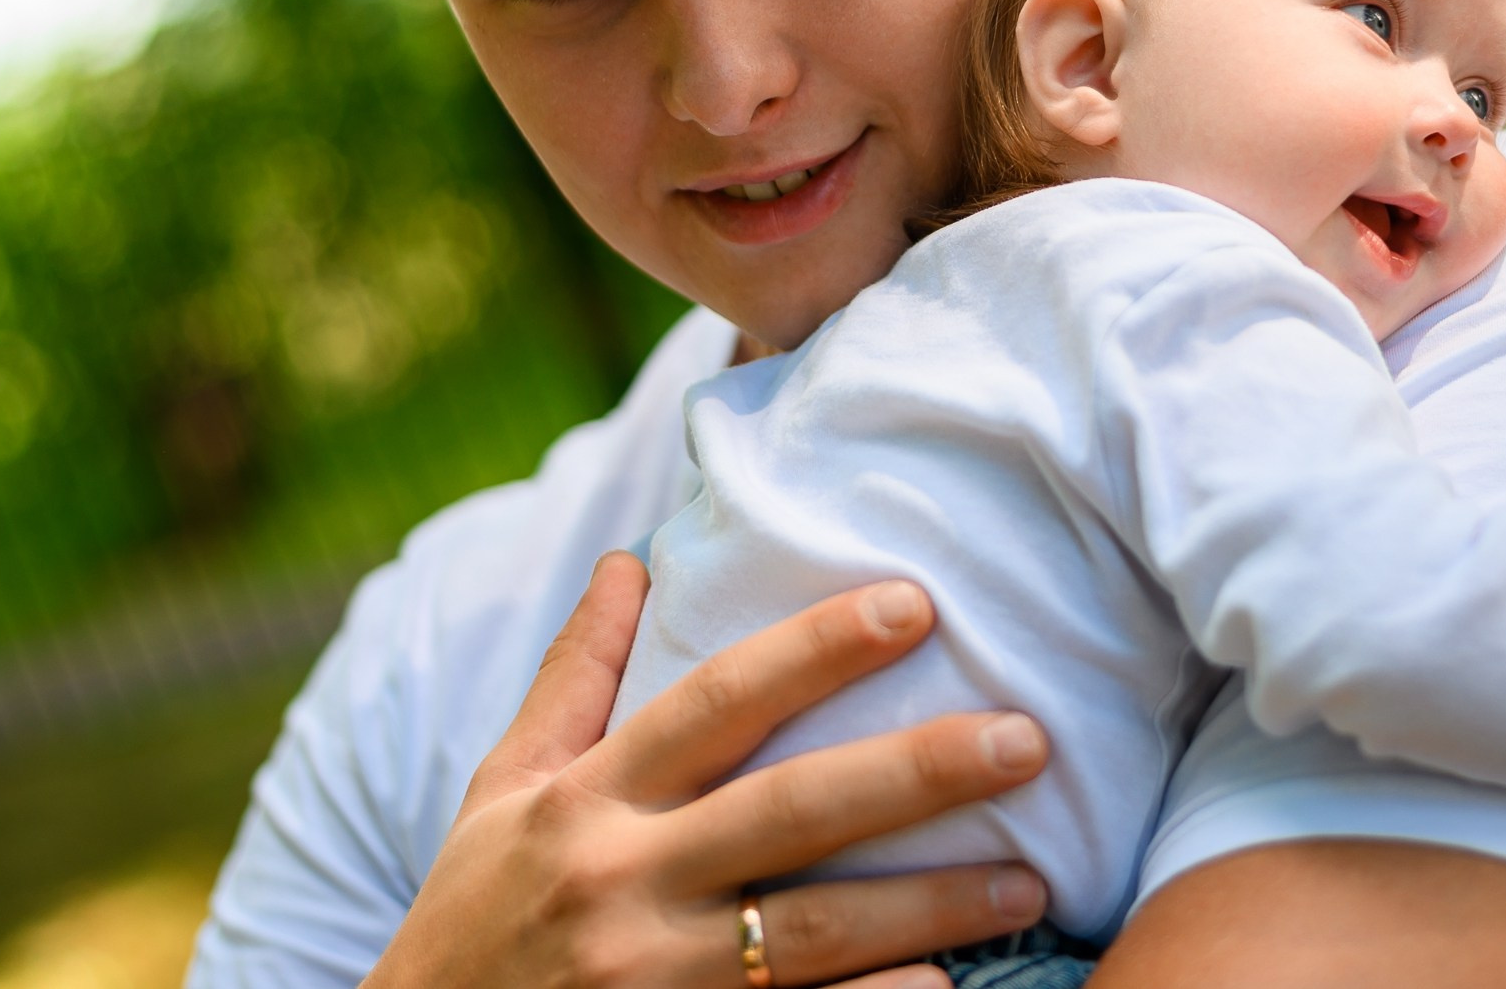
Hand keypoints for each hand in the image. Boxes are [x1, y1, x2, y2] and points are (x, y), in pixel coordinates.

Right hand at [364, 552, 1052, 988]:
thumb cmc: (470, 922)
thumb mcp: (501, 794)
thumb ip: (573, 680)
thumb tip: (627, 560)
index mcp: (585, 802)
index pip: (717, 703)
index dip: (817, 649)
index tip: (915, 604)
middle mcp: (621, 886)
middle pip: (792, 813)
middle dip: (916, 773)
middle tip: (1026, 739)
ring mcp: (652, 984)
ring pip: (817, 938)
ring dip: (932, 908)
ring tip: (1035, 882)